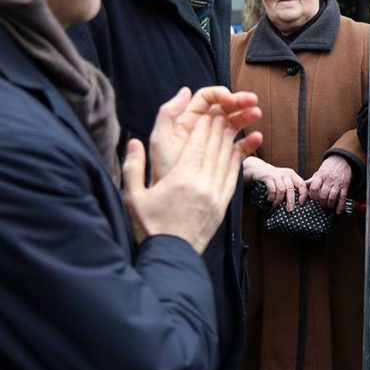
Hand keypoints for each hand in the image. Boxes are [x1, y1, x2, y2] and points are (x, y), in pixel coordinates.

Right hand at [123, 110, 262, 250]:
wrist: (169, 258)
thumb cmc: (148, 228)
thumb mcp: (133, 197)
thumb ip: (133, 167)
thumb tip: (134, 141)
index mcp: (181, 179)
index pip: (197, 144)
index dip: (204, 126)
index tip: (208, 112)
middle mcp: (203, 184)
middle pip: (214, 149)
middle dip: (218, 128)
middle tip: (223, 112)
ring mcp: (215, 196)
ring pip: (226, 161)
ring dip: (229, 141)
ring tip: (231, 126)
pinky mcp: (222, 207)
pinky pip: (232, 178)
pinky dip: (236, 162)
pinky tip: (237, 152)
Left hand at [150, 86, 260, 182]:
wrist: (171, 200)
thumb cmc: (162, 169)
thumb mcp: (160, 139)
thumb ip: (168, 113)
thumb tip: (185, 90)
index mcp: (188, 120)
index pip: (207, 99)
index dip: (220, 95)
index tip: (230, 99)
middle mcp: (203, 128)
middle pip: (224, 108)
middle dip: (239, 102)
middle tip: (253, 101)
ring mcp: (215, 143)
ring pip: (234, 123)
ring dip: (247, 116)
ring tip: (257, 114)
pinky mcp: (224, 158)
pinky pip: (239, 146)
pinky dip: (249, 141)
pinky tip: (257, 138)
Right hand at [243, 158, 307, 210]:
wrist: (259, 169)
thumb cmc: (274, 177)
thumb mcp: (284, 179)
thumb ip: (291, 187)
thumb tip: (298, 201)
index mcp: (292, 175)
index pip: (301, 184)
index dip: (303, 194)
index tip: (301, 203)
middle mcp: (286, 174)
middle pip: (290, 189)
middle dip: (290, 201)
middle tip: (290, 210)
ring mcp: (277, 175)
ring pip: (281, 190)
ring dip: (279, 200)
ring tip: (276, 205)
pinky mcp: (268, 177)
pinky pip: (272, 189)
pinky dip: (272, 197)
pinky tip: (270, 200)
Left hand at [307, 155, 352, 209]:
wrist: (343, 159)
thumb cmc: (330, 166)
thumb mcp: (319, 171)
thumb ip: (312, 180)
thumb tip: (303, 186)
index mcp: (320, 176)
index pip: (314, 188)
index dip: (312, 196)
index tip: (313, 199)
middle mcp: (329, 180)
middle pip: (323, 195)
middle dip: (321, 202)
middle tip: (321, 204)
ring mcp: (337, 183)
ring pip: (332, 197)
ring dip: (329, 204)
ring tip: (328, 206)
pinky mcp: (345, 186)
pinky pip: (343, 197)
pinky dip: (340, 205)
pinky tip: (338, 210)